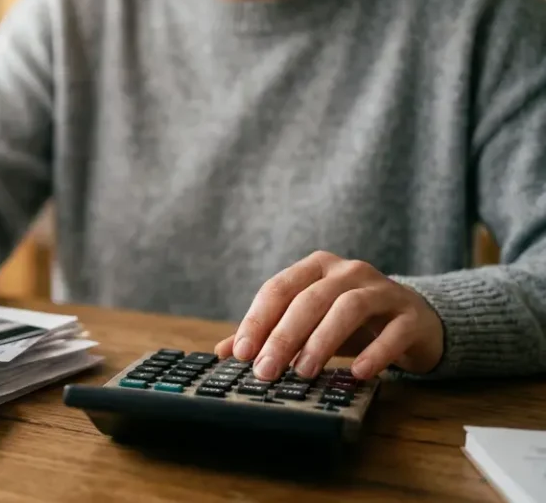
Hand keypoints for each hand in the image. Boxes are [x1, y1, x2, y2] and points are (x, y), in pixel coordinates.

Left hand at [214, 251, 444, 380]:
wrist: (416, 321)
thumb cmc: (352, 322)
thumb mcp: (309, 323)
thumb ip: (270, 333)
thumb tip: (225, 352)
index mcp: (316, 268)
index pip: (279, 288)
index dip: (258, 320)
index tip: (242, 353)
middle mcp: (349, 271)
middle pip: (310, 299)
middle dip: (284, 335)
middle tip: (267, 370)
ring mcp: (383, 290)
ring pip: (349, 307)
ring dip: (322, 341)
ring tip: (304, 372)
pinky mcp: (411, 315)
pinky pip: (393, 332)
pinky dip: (375, 352)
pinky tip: (358, 373)